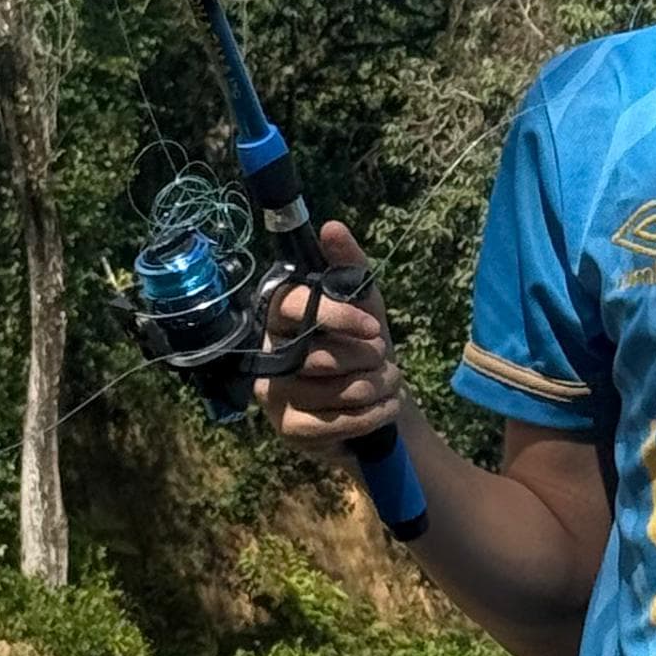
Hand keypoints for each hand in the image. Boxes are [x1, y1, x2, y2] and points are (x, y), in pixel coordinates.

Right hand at [250, 218, 404, 453]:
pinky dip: (370, 415)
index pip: (289, 306)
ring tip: (388, 383)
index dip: (334, 315)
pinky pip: (333, 423)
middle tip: (382, 358)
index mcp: (280, 317)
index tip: (371, 326)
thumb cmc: (365, 349)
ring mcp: (273, 395)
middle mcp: (267, 354)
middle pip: (316, 354)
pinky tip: (385, 408)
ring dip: (375, 387)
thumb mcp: (366, 303)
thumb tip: (331, 227)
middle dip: (365, 357)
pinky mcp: (288, 428)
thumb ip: (349, 265)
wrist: (379, 404)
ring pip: (330, 390)